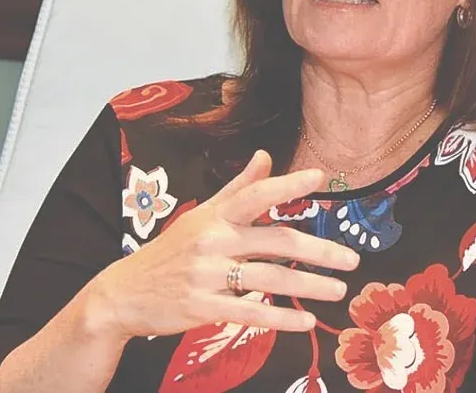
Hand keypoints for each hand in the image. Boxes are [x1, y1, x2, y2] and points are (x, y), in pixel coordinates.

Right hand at [84, 151, 358, 341]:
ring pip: (270, 279)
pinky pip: (250, 312)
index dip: (288, 184)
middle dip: (319, 251)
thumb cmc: (171, 250)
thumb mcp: (202, 214)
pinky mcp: (202, 308)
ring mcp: (207, 276)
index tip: (321, 177)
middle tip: (352, 259)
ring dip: (310, 286)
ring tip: (339, 290)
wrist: (122, 293)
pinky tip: (307, 322)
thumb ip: (238, 187)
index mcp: (215, 215)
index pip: (256, 194)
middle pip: (276, 242)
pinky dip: (281, 318)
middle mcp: (213, 241)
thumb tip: (265, 154)